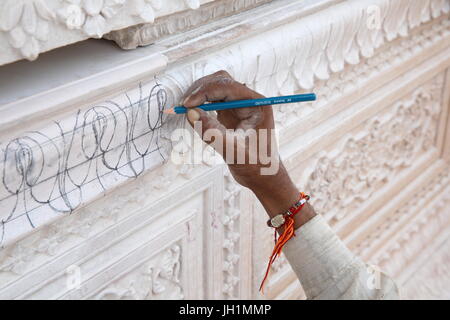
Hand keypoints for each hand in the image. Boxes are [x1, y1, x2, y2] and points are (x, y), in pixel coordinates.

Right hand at [183, 70, 315, 226]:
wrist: (262, 177)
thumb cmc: (255, 166)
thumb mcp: (232, 151)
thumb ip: (212, 132)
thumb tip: (190, 112)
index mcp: (256, 104)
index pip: (227, 86)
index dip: (205, 92)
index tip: (187, 105)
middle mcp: (248, 100)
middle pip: (220, 81)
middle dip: (200, 90)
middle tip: (184, 106)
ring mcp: (239, 106)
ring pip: (215, 88)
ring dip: (199, 96)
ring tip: (186, 110)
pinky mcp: (230, 114)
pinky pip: (212, 101)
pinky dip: (200, 105)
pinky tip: (194, 116)